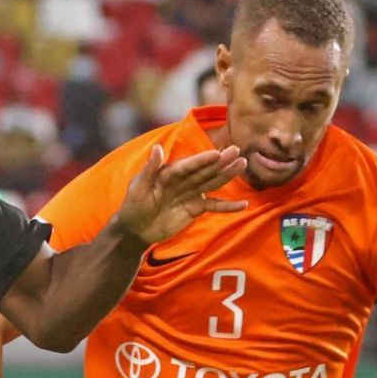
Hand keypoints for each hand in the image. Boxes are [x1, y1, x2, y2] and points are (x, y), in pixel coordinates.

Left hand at [109, 144, 246, 246]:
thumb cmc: (134, 206)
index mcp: (170, 172)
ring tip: (242, 164)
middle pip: (204, 171)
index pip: (189, 165)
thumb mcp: (139, 187)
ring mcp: (191, 194)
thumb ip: (150, 169)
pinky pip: (213, 206)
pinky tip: (243, 204)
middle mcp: (183, 180)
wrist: (136, 229)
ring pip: (212, 183)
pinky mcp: (195, 209)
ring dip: (227, 175)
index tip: (217, 153)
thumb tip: (157, 148)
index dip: (202, 160)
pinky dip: (227, 206)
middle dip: (221, 162)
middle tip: (237, 151)